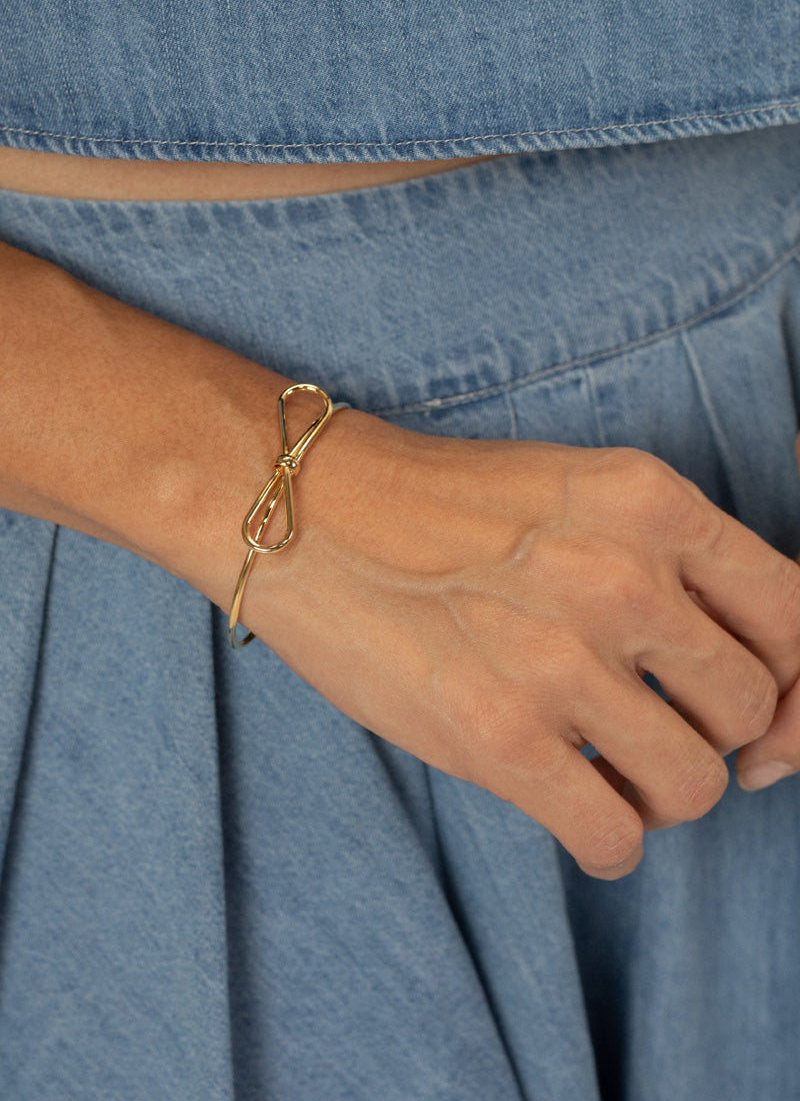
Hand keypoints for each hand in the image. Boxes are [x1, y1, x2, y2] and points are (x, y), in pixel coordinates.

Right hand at [235, 409, 799, 879]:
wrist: (310, 517)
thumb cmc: (441, 508)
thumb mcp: (575, 492)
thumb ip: (669, 567)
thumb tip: (755, 689)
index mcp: (651, 502)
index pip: (794, 615)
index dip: (793, 681)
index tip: (755, 711)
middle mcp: (620, 576)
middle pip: (749, 708)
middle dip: (715, 736)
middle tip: (657, 732)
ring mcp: (560, 659)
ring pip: (694, 785)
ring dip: (661, 794)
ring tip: (611, 771)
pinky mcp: (499, 738)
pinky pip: (616, 838)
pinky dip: (609, 840)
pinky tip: (576, 810)